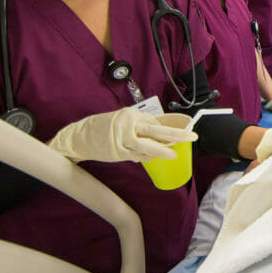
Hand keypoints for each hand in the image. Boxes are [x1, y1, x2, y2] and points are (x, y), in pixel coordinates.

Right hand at [48, 108, 196, 162]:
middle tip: (192, 136)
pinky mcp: (117, 151)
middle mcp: (128, 124)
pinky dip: (145, 157)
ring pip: (147, 145)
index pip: (155, 122)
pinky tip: (151, 158)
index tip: (186, 130)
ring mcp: (122, 138)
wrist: (79, 136)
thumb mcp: (123, 121)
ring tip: (175, 153)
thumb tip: (162, 134)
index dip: (171, 128)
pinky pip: (136, 155)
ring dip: (162, 150)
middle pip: (157, 129)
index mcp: (131, 114)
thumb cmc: (103, 128)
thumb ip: (141, 127)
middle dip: (176, 133)